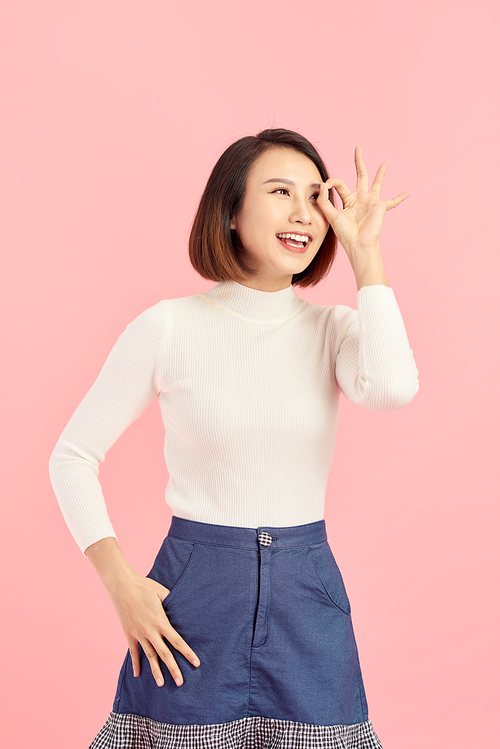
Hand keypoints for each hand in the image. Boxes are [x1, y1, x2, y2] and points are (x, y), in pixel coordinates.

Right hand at [107, 572, 200, 687]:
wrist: (123, 586)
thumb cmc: (145, 586)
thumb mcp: (162, 592)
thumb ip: (172, 602)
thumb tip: (181, 608)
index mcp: (161, 622)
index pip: (177, 642)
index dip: (187, 653)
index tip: (196, 663)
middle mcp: (150, 631)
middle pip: (165, 654)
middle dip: (174, 669)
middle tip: (181, 683)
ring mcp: (138, 634)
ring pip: (149, 656)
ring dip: (156, 671)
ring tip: (162, 684)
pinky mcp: (129, 634)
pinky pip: (133, 652)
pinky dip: (135, 663)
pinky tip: (138, 675)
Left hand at [317, 146, 408, 257]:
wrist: (359, 244)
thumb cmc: (345, 233)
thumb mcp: (331, 215)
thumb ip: (324, 200)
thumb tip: (322, 184)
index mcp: (348, 200)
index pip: (339, 184)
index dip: (331, 182)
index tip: (325, 185)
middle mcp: (360, 199)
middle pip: (360, 176)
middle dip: (359, 161)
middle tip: (358, 148)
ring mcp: (371, 202)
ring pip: (376, 183)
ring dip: (380, 173)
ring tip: (384, 164)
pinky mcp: (381, 206)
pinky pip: (393, 202)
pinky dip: (400, 198)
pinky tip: (407, 193)